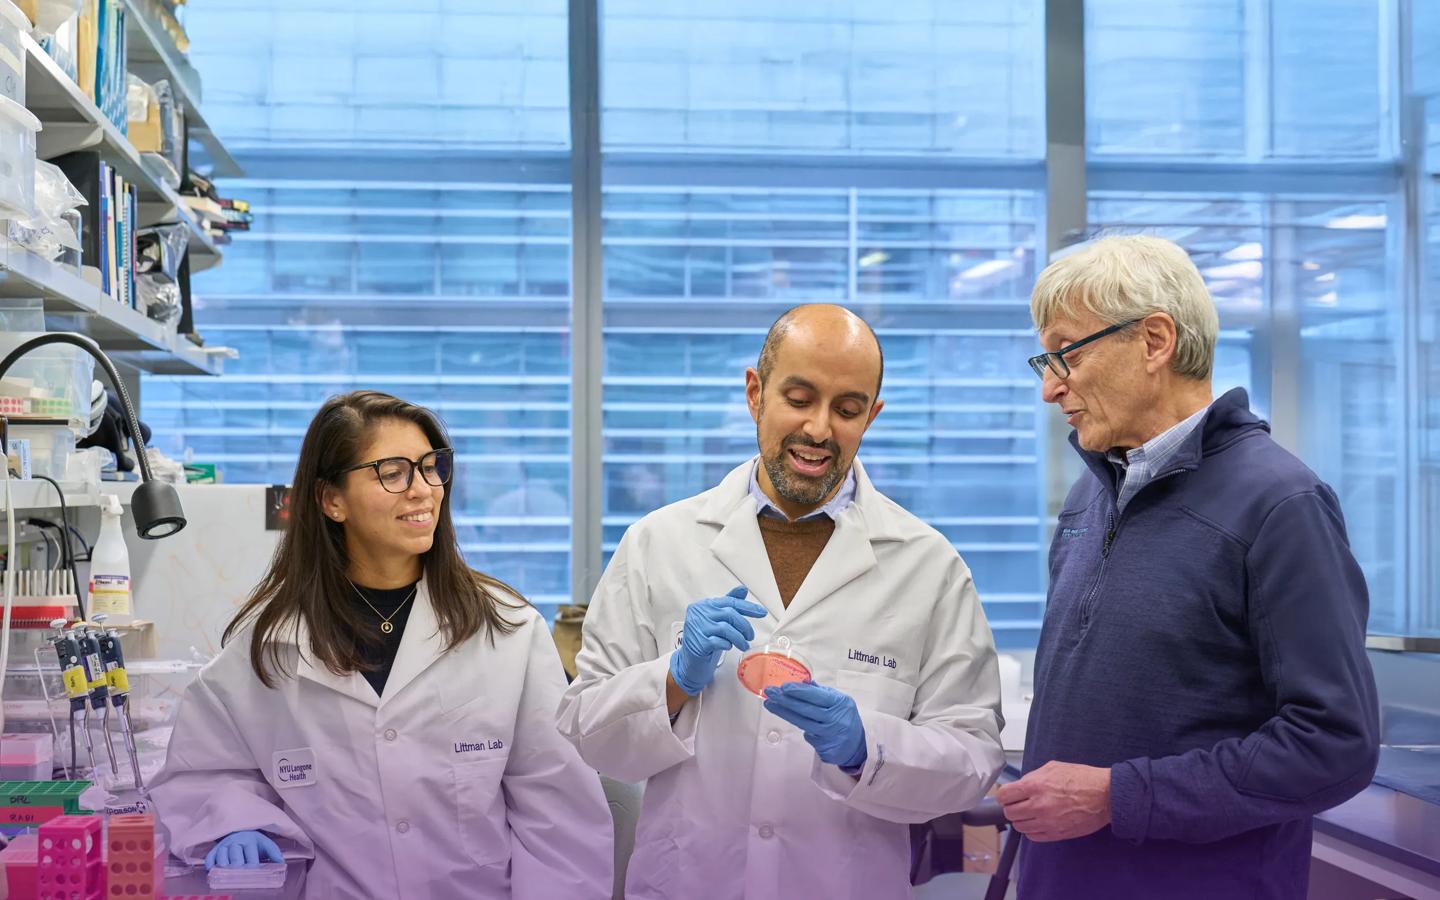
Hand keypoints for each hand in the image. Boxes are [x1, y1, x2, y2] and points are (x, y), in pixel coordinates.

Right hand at [204, 830, 283, 868]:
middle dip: (239, 868)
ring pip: (222, 858)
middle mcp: (236, 842)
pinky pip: (210, 858)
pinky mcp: (214, 849)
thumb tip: (281, 864)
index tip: (254, 872)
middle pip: (236, 858)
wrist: (240, 830)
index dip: (253, 866)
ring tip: (228, 875)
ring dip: (225, 867)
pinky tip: (214, 872)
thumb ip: (274, 854)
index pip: (251, 855)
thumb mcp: (266, 844)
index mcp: (250, 840)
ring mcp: (224, 845)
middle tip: (241, 876)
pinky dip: (211, 866)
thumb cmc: (253, 841)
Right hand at [668, 586, 766, 695]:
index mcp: (705, 604)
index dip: (748, 607)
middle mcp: (699, 613)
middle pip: (730, 614)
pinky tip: (728, 647)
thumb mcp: (717, 618)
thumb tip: (743, 589)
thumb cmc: (706, 636)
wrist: (691, 658)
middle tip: (750, 636)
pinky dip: (728, 645)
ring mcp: (698, 628)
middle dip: (745, 626)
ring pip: (726, 629)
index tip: (761, 612)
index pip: (730, 601)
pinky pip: (719, 642)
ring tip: (743, 645)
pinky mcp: (699, 642)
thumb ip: (728, 603)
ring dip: (739, 639)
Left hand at [763, 681, 865, 768]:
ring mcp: (827, 735)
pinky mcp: (822, 747)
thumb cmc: (846, 718)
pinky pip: (806, 734)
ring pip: (801, 722)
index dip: (798, 691)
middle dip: (785, 700)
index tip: (783, 686)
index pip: (816, 696)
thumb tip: (802, 682)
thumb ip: (822, 692)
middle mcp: (834, 719)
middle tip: (770, 692)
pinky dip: (799, 724)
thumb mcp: (840, 701)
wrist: (857, 745)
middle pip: (805, 709)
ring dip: (783, 712)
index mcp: (839, 704)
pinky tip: (789, 717)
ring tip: (770, 703)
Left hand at [996, 761, 1111, 841]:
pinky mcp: (1056, 834)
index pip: (1004, 796)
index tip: (1008, 795)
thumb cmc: (1082, 779)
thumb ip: (1032, 777)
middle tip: (1020, 803)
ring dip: (1022, 819)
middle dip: (1012, 807)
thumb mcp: (1052, 767)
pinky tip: (1040, 821)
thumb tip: (1019, 785)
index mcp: (1035, 786)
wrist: (1105, 796)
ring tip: (1031, 812)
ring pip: (1020, 827)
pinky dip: (1033, 830)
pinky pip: (1033, 837)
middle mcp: (1038, 806)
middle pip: (1009, 813)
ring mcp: (1047, 822)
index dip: (1005, 795)